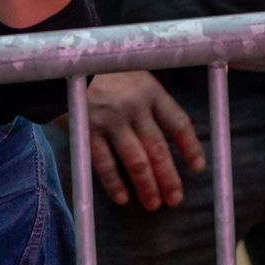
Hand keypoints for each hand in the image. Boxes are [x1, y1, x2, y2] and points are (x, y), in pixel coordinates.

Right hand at [85, 70, 205, 209]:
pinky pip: (104, 163)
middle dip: (169, 177)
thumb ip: (147, 99)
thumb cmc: (102, 67)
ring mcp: (111, 120)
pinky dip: (114, 183)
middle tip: (175, 198)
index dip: (190, 147)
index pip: (178, 123)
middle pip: (159, 148)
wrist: (67, 60)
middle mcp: (134, 107)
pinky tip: (122, 198)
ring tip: (153, 204)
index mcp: (150, 90)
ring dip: (147, 186)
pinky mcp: (88, 130)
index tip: (197, 167)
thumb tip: (164, 132)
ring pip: (136, 160)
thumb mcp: (132, 73)